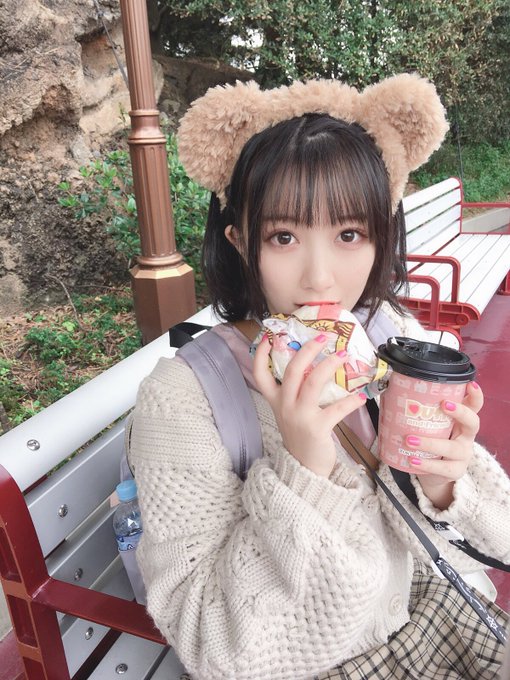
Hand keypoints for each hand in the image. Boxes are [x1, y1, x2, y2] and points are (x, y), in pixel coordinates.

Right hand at [253, 333, 367, 476]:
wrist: (304, 468)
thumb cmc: (300, 435)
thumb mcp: (290, 412)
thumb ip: (296, 392)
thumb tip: (317, 365)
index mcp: (275, 400)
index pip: (260, 374)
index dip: (262, 353)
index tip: (270, 336)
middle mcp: (284, 405)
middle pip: (292, 370)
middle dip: (308, 349)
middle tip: (323, 336)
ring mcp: (300, 416)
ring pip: (312, 383)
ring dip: (329, 365)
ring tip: (343, 354)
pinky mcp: (317, 427)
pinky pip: (337, 409)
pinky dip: (351, 401)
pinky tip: (362, 395)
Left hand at [406, 381, 482, 508]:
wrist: (434, 473)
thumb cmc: (431, 440)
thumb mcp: (431, 425)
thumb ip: (421, 411)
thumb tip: (393, 389)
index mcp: (461, 420)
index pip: (475, 405)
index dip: (476, 395)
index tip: (470, 385)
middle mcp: (466, 436)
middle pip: (473, 422)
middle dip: (461, 412)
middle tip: (443, 404)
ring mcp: (464, 455)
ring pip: (453, 448)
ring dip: (431, 443)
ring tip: (409, 440)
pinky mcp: (456, 471)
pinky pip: (443, 468)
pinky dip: (427, 464)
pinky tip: (412, 460)